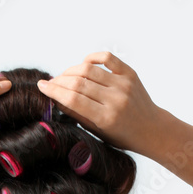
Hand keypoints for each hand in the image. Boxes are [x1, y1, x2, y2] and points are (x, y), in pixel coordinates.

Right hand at [36, 51, 162, 155]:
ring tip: (64, 76)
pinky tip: (83, 64)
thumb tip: (55, 99)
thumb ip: (77, 114)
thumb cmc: (121, 135)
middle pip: (79, 83)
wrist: (150, 129)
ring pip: (89, 69)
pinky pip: (107, 58)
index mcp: (106, 118)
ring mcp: (123, 84)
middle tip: (51, 82)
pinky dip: (91, 58)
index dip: (54, 91)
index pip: (73, 99)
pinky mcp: (130, 73)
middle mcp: (115, 99)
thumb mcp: (97, 131)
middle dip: (60, 80)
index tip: (42, 86)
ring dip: (72, 70)